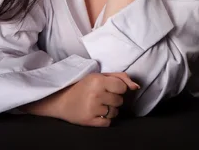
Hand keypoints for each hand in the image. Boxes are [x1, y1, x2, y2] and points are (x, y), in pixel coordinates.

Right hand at [19, 72, 139, 126]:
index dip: (118, 88)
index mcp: (98, 80)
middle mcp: (96, 94)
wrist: (61, 100)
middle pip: (120, 101)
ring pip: (115, 112)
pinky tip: (96, 113)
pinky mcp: (90, 121)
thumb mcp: (100, 76)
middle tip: (101, 96)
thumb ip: (120, 78)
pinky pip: (108, 122)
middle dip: (113, 99)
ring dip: (110, 109)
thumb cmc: (83, 86)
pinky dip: (105, 119)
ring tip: (98, 105)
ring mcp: (92, 109)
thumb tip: (136, 87)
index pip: (122, 88)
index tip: (109, 88)